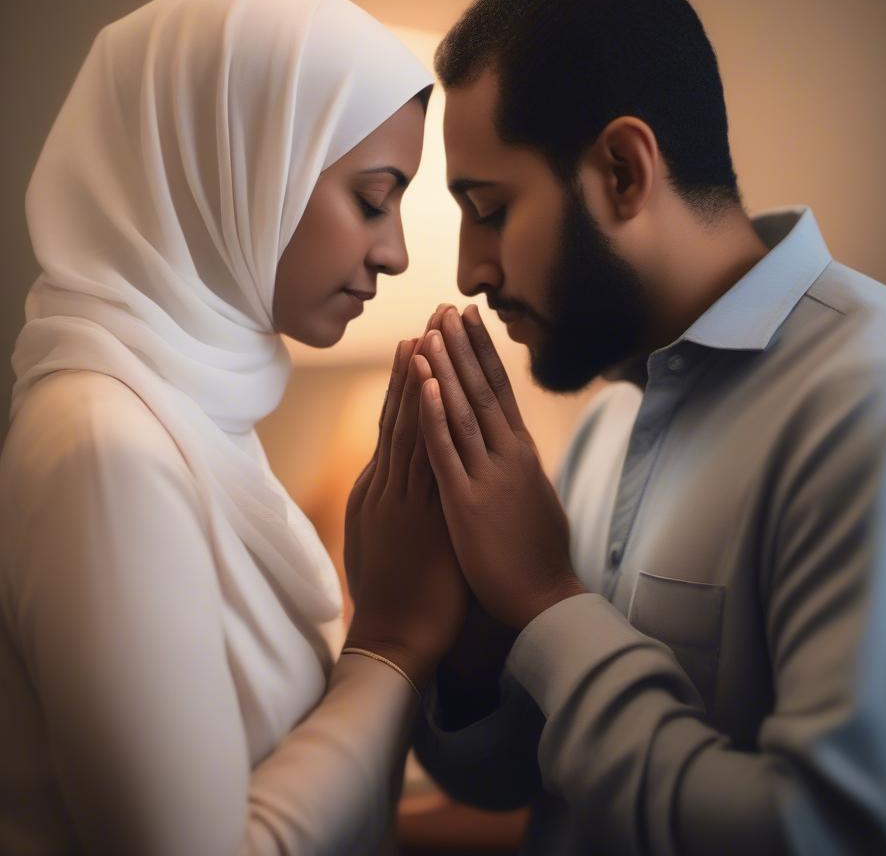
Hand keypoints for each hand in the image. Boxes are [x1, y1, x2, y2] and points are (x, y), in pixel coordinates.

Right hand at [343, 310, 468, 689]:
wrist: (394, 640)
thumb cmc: (396, 597)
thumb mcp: (388, 543)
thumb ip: (396, 509)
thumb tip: (403, 488)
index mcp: (379, 492)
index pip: (394, 427)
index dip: (407, 385)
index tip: (419, 346)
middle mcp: (385, 486)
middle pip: (400, 415)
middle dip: (415, 367)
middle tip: (427, 321)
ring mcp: (399, 498)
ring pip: (409, 427)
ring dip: (419, 381)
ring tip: (426, 336)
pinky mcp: (415, 513)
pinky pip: (422, 458)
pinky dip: (424, 420)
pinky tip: (430, 388)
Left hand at [415, 305, 585, 630]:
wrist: (544, 599)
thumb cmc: (539, 555)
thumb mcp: (535, 499)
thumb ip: (521, 469)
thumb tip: (517, 449)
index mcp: (522, 453)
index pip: (500, 391)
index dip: (482, 353)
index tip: (469, 321)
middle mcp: (508, 455)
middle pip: (482, 389)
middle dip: (463, 346)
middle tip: (447, 307)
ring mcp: (488, 476)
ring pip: (462, 410)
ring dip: (444, 368)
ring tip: (431, 330)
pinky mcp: (467, 502)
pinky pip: (446, 450)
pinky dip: (434, 414)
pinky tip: (423, 384)